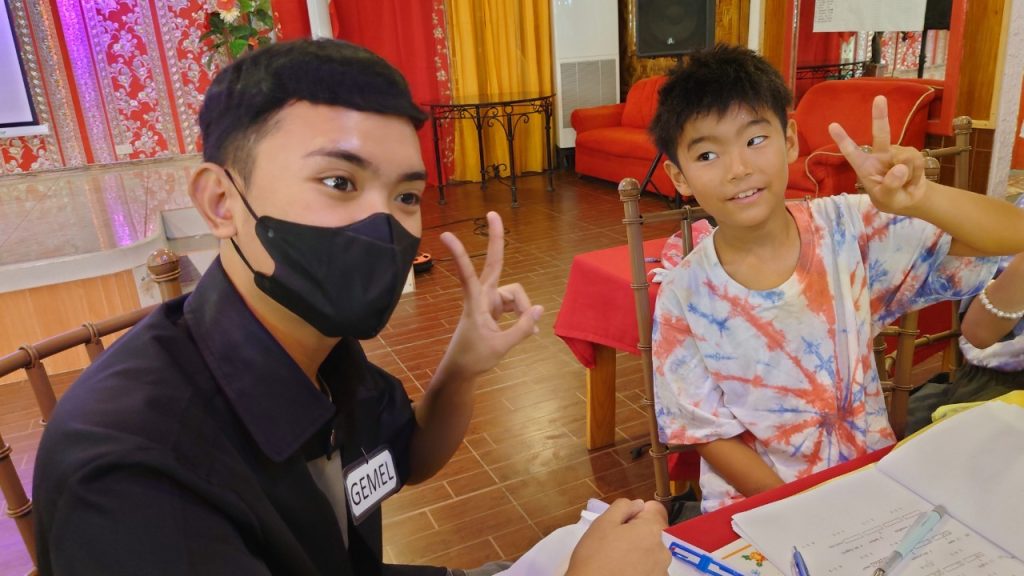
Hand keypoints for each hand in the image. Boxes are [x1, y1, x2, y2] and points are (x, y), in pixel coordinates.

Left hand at [440, 211, 542, 378]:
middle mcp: (482, 296)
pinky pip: (516, 304)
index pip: (466, 273)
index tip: (446, 235)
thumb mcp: (501, 346)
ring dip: (524, 308)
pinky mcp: (494, 308)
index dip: (459, 254)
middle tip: (493, 213)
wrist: (462, 370)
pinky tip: (528, 330)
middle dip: (496, 240)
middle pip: (494, 264)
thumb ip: (522, 328)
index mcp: (475, 303)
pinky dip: (523, 314)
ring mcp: (489, 300)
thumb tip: (540, 309)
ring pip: (515, 293)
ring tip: (529, 331)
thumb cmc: (474, 358)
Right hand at [566, 499, 670, 575]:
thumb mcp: (602, 524)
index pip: (654, 510)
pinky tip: (623, 572)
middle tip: (614, 544)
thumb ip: (623, 507)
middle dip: (637, 535)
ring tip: (618, 562)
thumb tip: (638, 504)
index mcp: (652, 530)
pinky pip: (651, 570)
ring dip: (639, 553)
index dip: (637, 513)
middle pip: (653, 533)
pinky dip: (641, 570)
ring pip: (652, 553)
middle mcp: (663, 550)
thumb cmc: (594, 557)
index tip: (622, 524)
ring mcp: (662, 571)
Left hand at [828, 95, 927, 214]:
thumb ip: (890, 186)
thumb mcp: (886, 199)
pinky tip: (912, 178)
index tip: (832, 125)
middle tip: (879, 98)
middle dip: (880, 116)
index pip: (852, 152)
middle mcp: (879, 155)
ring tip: (904, 183)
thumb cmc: (890, 198)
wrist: (910, 199)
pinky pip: (917, 160)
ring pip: (906, 157)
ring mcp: (896, 152)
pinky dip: (917, 173)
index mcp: (865, 167)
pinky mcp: (910, 153)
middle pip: (881, 134)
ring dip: (909, 173)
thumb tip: (899, 168)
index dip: (843, 140)